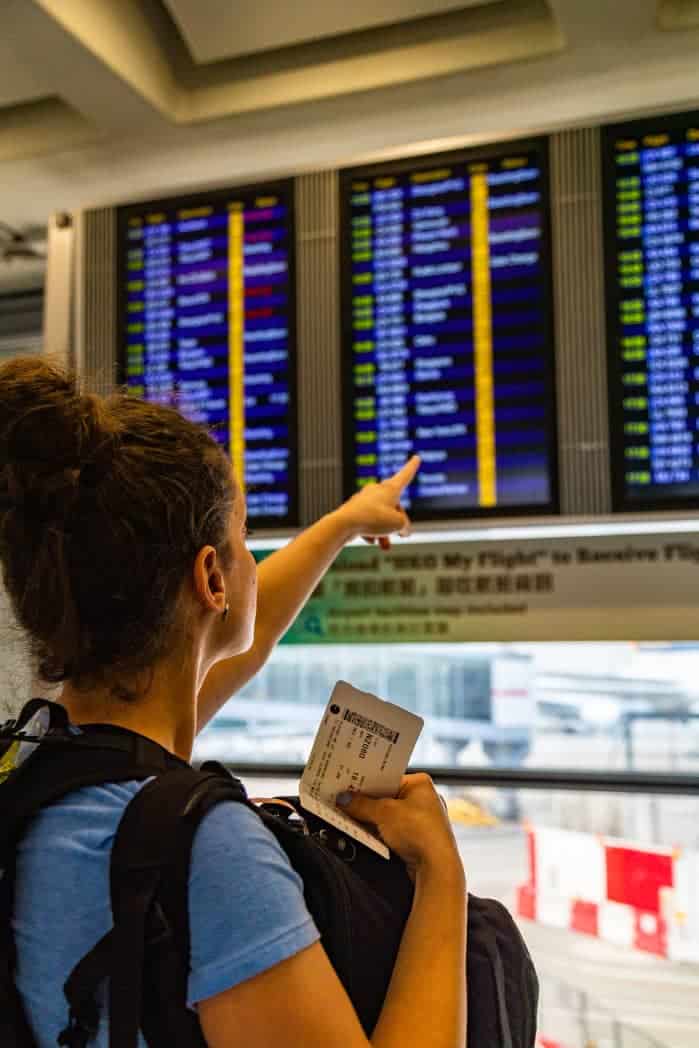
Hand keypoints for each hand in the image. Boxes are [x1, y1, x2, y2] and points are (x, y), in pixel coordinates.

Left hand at [334, 455, 419, 549]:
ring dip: (385, 532)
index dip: (412, 467)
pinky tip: (370, 541)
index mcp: (390, 489)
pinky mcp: (354, 511)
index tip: (416, 457)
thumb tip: (398, 528)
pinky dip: (371, 533)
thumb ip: (404, 524)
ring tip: (385, 546)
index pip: (405, 476)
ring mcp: (364, 500)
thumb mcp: (398, 524)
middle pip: (394, 507)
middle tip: (401, 535)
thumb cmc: (372, 520)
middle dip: (397, 523)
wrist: (343, 524)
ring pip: (381, 518)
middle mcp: (377, 491)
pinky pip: (368, 523)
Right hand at [336, 772, 463, 884]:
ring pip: (388, 818)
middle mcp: (424, 800)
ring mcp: (422, 821)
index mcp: (420, 784)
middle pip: (386, 798)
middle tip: (344, 803)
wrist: (436, 867)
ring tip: (350, 819)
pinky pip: (393, 832)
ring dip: (372, 821)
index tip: (347, 787)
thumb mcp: (384, 813)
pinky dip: (380, 834)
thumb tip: (344, 799)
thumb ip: (361, 805)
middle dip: (367, 804)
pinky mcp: (418, 840)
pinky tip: (365, 836)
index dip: (366, 783)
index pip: (386, 779)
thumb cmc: (420, 833)